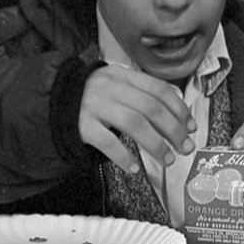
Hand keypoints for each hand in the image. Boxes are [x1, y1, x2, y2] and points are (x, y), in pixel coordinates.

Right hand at [79, 65, 195, 173]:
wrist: (51, 100)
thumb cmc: (94, 96)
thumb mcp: (117, 85)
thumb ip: (142, 94)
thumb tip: (178, 114)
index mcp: (123, 76)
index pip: (159, 89)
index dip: (179, 109)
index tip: (192, 127)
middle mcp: (110, 87)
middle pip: (151, 108)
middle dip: (173, 129)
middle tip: (186, 147)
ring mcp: (94, 106)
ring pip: (133, 123)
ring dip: (155, 144)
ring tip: (168, 159)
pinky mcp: (81, 125)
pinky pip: (106, 142)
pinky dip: (123, 156)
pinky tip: (134, 167)